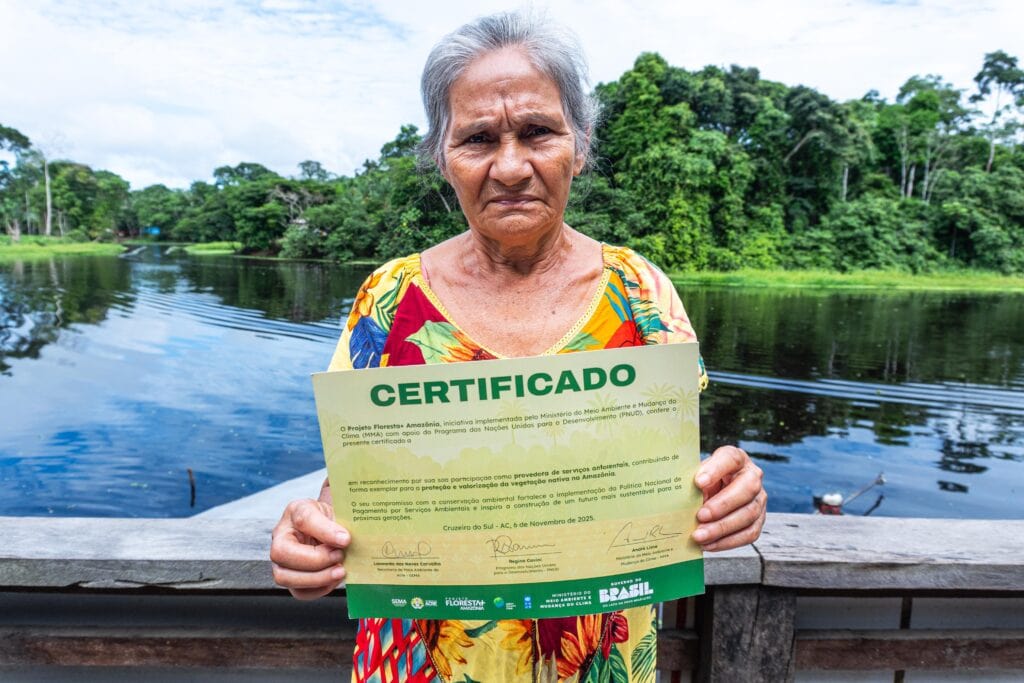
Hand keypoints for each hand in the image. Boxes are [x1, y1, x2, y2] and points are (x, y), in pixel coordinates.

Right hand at [270, 480, 350, 599]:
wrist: (330, 527)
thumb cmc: (331, 518)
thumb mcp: (337, 511)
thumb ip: (338, 523)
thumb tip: (343, 540)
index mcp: (295, 511)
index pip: (303, 519)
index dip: (325, 531)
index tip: (345, 539)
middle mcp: (281, 536)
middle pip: (282, 553)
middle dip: (315, 560)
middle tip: (339, 557)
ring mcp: (281, 560)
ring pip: (284, 577)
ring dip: (316, 578)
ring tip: (339, 571)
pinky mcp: (290, 578)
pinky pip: (298, 592)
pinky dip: (318, 589)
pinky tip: (334, 579)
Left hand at [691, 445, 765, 550]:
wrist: (715, 492)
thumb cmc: (703, 482)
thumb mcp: (697, 476)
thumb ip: (692, 483)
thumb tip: (679, 498)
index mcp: (736, 459)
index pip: (730, 459)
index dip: (715, 470)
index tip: (698, 482)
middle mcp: (752, 476)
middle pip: (746, 489)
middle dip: (722, 505)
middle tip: (700, 516)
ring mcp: (759, 498)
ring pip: (749, 514)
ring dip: (722, 528)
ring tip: (700, 536)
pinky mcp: (759, 519)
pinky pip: (749, 533)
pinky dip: (728, 542)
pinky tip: (709, 544)